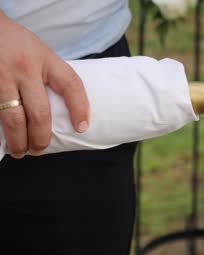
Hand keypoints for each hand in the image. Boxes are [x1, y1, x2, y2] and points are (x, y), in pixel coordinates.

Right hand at [0, 12, 89, 157]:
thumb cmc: (14, 42)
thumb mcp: (38, 51)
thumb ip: (48, 74)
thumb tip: (65, 108)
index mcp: (45, 58)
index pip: (71, 85)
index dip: (80, 108)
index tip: (82, 127)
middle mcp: (24, 68)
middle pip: (40, 113)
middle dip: (41, 137)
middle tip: (40, 148)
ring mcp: (1, 76)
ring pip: (13, 119)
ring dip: (19, 141)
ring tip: (21, 151)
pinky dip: (0, 131)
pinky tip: (4, 138)